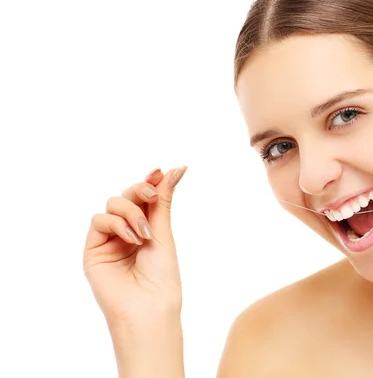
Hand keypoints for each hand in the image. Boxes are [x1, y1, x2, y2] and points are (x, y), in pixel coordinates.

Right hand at [83, 166, 187, 326]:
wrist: (149, 307)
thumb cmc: (161, 276)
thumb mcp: (164, 233)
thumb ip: (162, 201)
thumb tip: (175, 169)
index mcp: (146, 229)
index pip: (144, 198)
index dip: (150, 182)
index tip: (160, 171)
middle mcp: (126, 232)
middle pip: (127, 196)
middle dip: (140, 191)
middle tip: (152, 196)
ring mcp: (109, 240)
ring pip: (112, 205)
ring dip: (131, 212)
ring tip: (145, 234)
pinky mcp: (93, 250)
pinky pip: (99, 221)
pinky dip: (117, 224)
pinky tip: (132, 240)